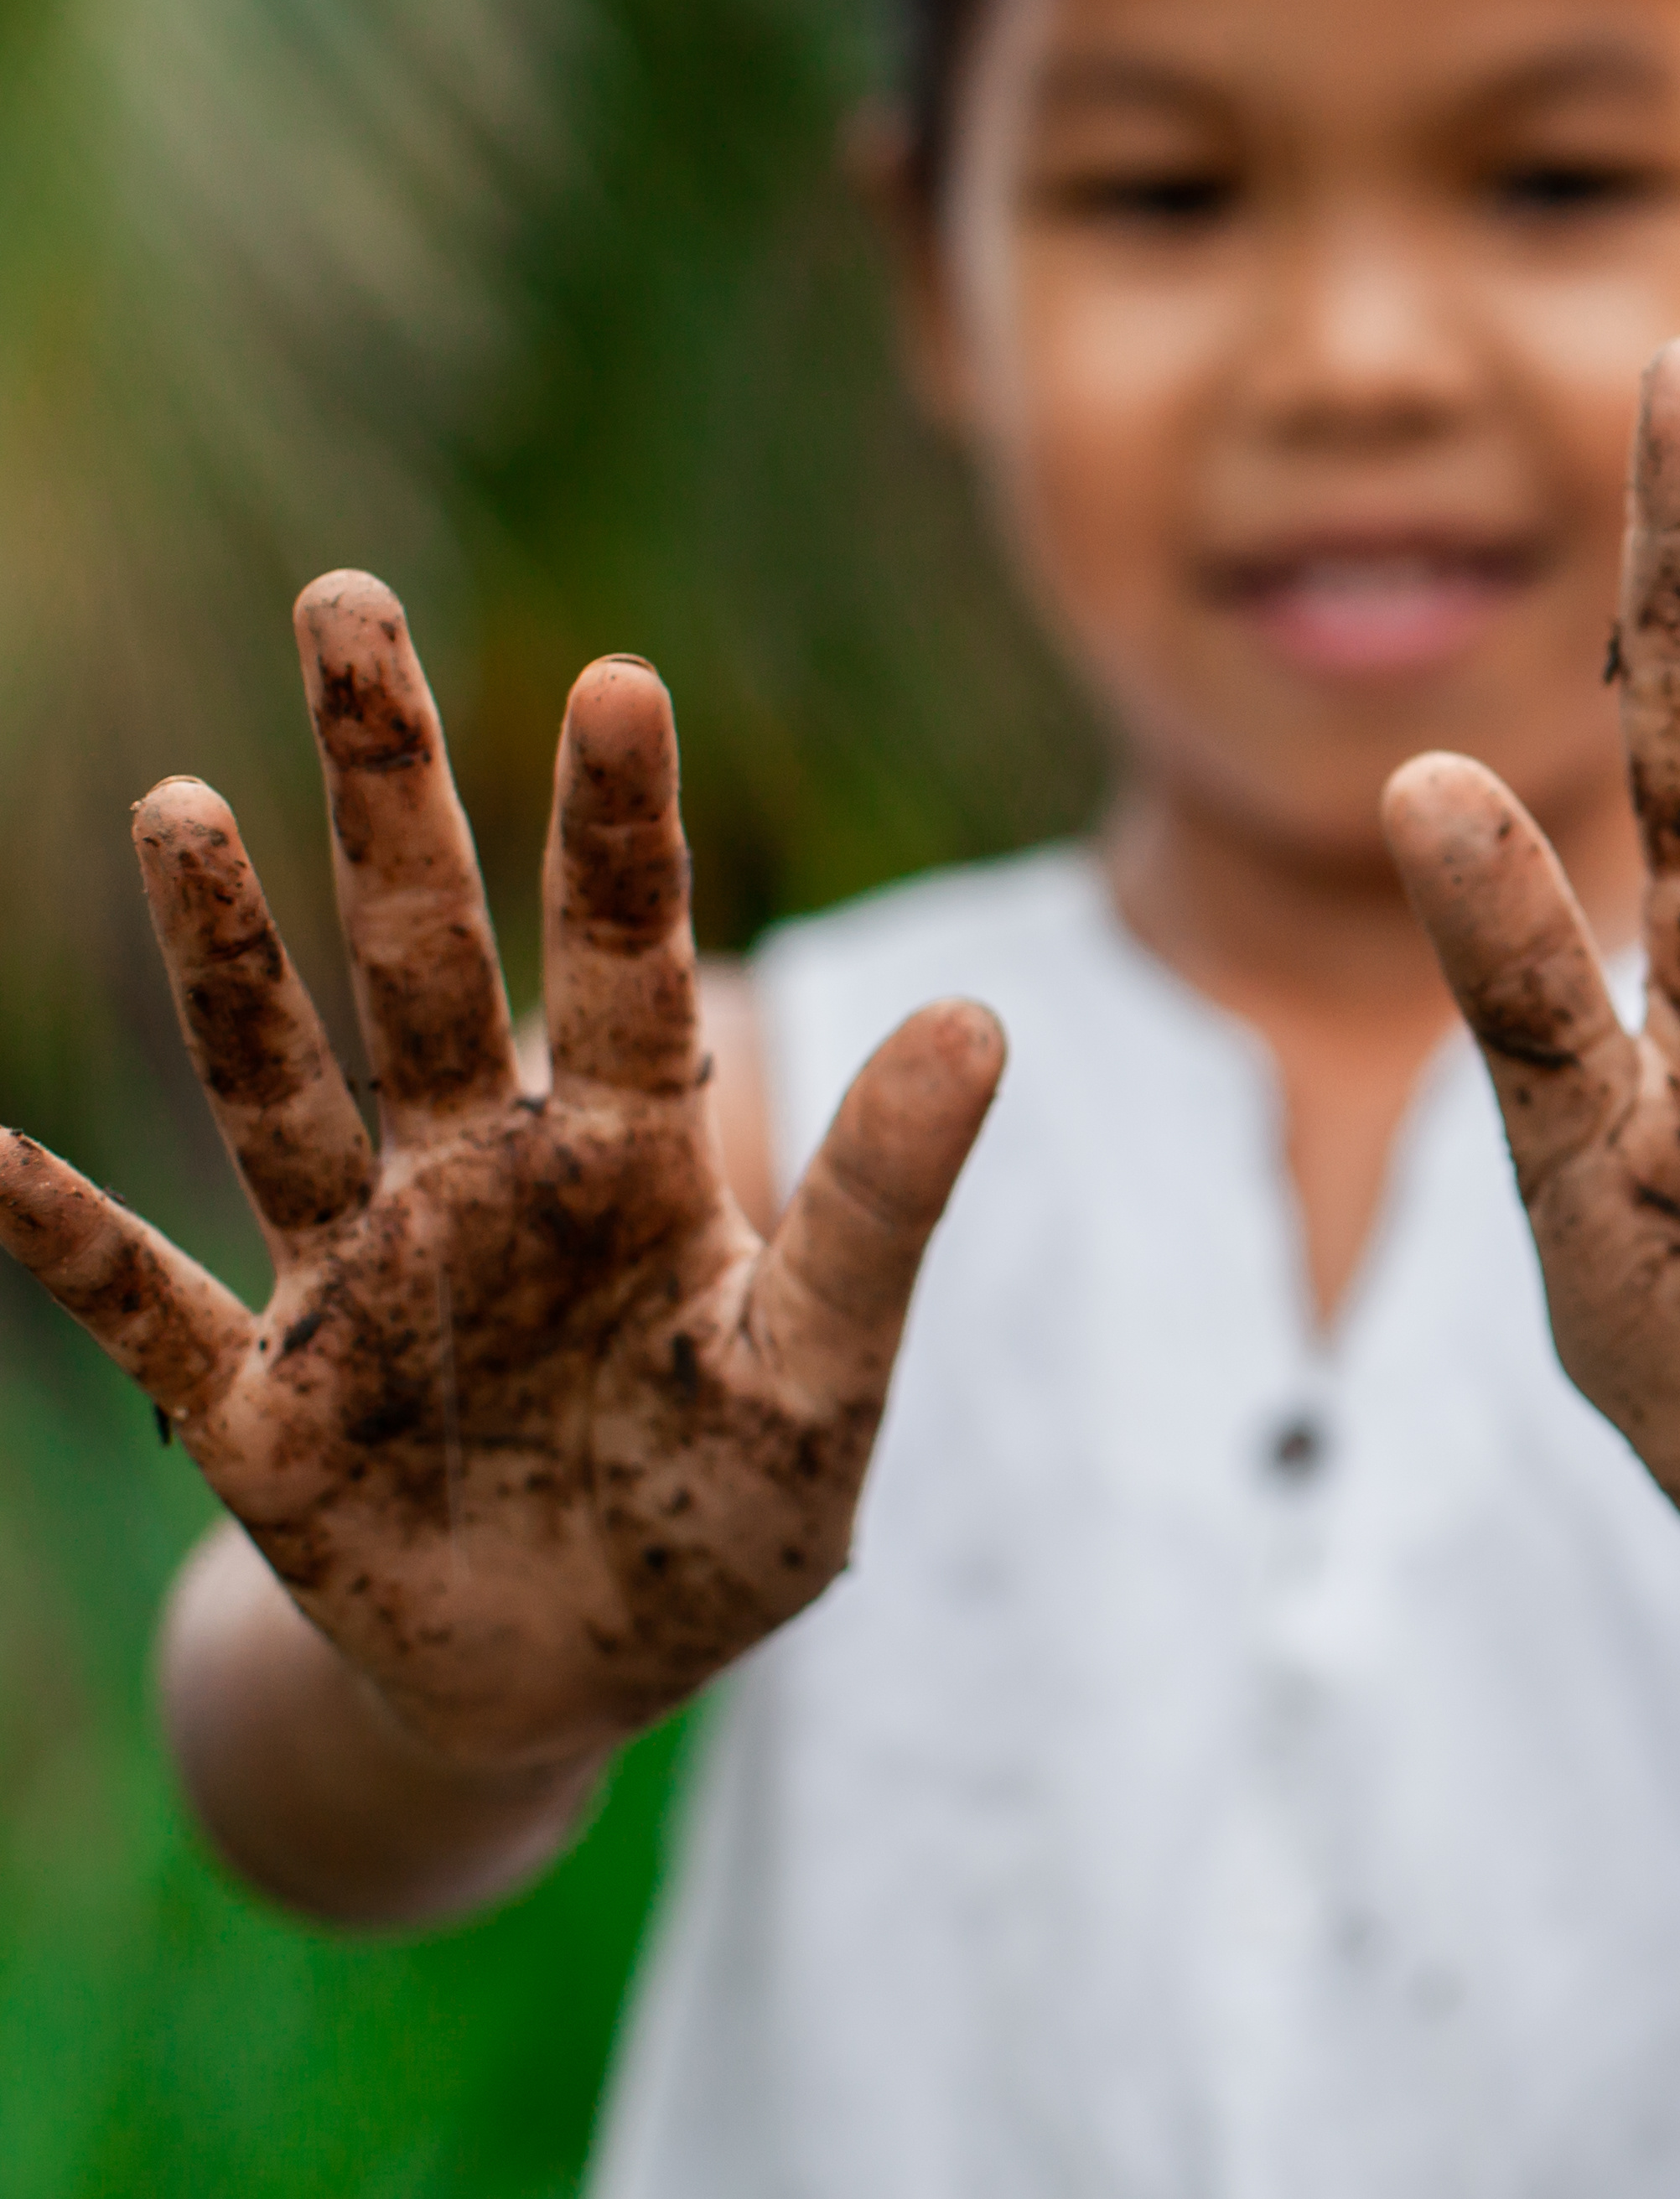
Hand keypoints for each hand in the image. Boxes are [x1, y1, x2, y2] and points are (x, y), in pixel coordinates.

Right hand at [0, 577, 1001, 1772]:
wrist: (588, 1678)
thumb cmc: (726, 1515)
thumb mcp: (825, 1373)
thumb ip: (877, 1204)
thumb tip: (988, 1016)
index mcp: (631, 1162)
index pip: (631, 959)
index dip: (618, 827)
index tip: (622, 677)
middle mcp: (479, 1182)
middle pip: (427, 954)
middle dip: (390, 788)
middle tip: (348, 601)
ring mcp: (358, 1281)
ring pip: (278, 1085)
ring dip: (226, 956)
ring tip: (180, 803)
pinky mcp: (262, 1413)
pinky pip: (143, 1309)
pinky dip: (63, 1240)